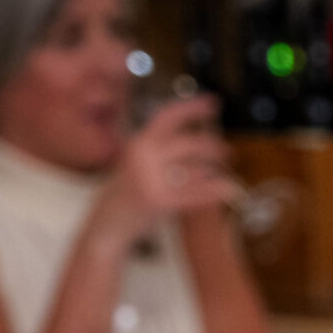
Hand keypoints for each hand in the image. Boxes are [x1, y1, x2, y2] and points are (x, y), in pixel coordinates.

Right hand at [95, 96, 235, 243]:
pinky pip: (196, 193)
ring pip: (196, 169)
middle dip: (213, 147)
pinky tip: (228, 189)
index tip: (213, 102)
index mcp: (138, 144)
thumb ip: (160, 153)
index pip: (167, 116)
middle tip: (227, 152)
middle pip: (189, 143)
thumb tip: (197, 143)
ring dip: (215, 171)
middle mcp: (143, 157)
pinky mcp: (158, 201)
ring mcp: (150, 179)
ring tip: (225, 175)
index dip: (192, 107)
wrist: (103, 230)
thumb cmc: (123, 200)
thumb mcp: (136, 167)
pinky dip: (215, 191)